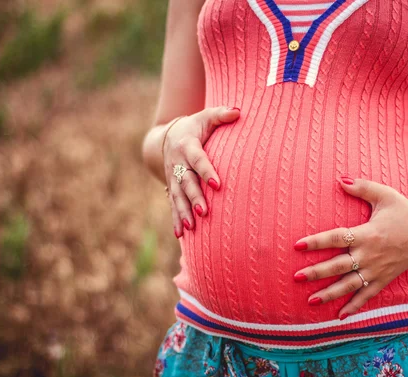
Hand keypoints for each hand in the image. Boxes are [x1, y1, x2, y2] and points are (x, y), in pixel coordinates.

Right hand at [163, 106, 239, 237]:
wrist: (168, 137)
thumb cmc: (196, 127)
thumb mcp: (206, 116)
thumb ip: (221, 114)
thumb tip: (239, 111)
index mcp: (187, 146)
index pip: (198, 159)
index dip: (207, 171)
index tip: (218, 184)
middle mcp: (177, 163)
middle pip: (186, 182)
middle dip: (194, 198)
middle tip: (204, 212)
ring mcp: (173, 177)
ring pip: (177, 197)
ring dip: (183, 213)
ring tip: (191, 227)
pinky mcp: (172, 188)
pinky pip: (173, 205)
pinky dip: (176, 219)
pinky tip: (181, 235)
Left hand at [292, 176, 407, 319]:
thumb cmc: (406, 211)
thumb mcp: (386, 195)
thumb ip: (362, 187)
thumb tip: (339, 179)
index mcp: (367, 234)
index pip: (336, 238)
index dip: (316, 242)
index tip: (297, 246)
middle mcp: (370, 255)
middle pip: (338, 265)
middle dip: (316, 272)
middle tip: (296, 277)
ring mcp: (377, 270)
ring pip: (349, 285)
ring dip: (329, 294)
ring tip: (310, 301)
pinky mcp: (384, 279)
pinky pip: (367, 295)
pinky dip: (354, 306)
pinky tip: (339, 316)